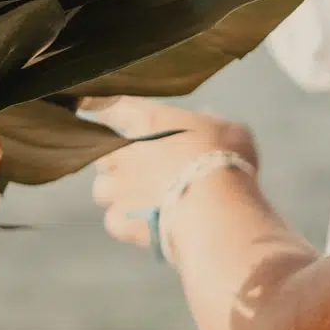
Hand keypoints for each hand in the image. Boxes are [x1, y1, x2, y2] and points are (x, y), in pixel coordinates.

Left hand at [87, 97, 260, 252]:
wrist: (215, 211)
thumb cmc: (225, 163)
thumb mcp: (231, 132)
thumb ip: (212, 122)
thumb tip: (206, 117)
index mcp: (144, 121)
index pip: (110, 105)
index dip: (105, 108)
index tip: (99, 110)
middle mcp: (121, 151)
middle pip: (102, 150)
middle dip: (119, 159)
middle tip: (145, 169)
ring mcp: (115, 187)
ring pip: (103, 187)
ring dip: (119, 192)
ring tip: (145, 200)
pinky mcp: (118, 219)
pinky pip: (115, 219)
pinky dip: (128, 222)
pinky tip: (147, 225)